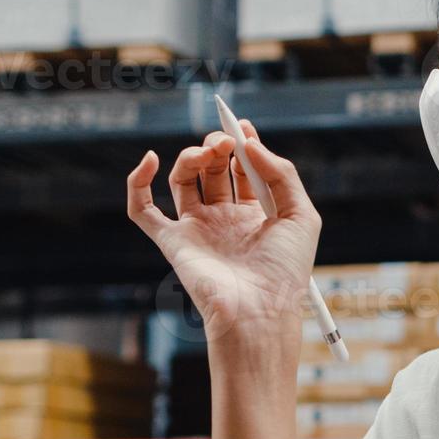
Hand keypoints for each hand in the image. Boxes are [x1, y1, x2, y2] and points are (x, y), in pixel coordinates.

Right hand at [126, 122, 321, 343]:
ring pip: (182, 179)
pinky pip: (142, 209)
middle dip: (218, 147)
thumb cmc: (285, 271)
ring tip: (207, 153)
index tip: (243, 127)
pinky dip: (137, 182)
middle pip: (213, 170)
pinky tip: (149, 160)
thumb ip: (282, 174)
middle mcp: (224, 219)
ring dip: (191, 157)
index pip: (244, 169)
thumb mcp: (301, 216)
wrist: (259, 311)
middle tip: (225, 141)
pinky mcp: (172, 241)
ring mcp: (196, 229)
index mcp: (256, 214)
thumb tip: (250, 142)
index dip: (243, 144)